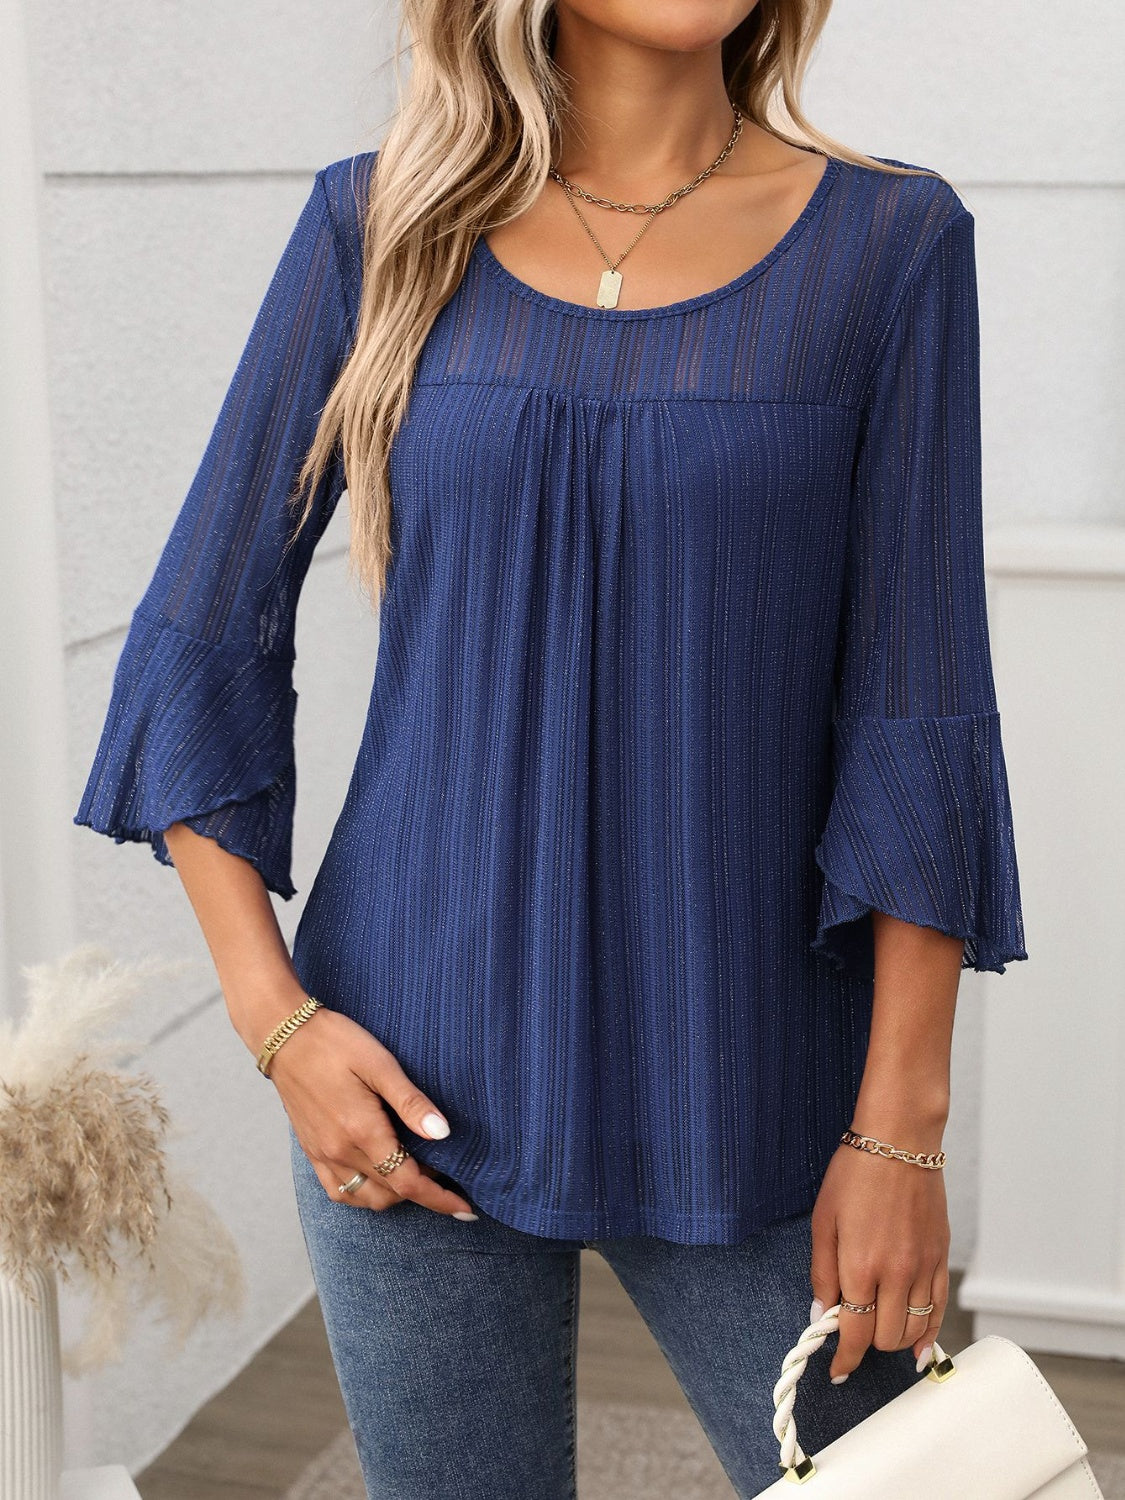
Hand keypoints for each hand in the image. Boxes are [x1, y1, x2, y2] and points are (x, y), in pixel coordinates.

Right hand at [267, 1005, 477, 1219]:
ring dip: (394, 1195)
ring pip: (364, 1198)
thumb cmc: (336, 1043)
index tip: (465, 1208)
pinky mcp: (311, 1151)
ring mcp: (322, 1154)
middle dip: (423, 1194)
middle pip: (390, 1194)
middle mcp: (339, 1151)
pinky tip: (378, 1177)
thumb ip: (411, 1103)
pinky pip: (339, 1191)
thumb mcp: (380, 1064)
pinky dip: (363, 1194)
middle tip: (445, 1173)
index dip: (440, 1199)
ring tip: (415, 1175)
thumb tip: (443, 1134)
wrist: (285, 1036)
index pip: (407, 1182)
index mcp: (361, 1131)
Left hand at [808, 1138, 950, 1380]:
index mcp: (860, 1265)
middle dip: (866, 1344)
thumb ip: (822, 1273)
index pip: (856, 1333)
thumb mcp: (823, 1220)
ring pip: (913, 1330)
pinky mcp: (941, 1258)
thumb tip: (822, 1315)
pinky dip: (928, 1333)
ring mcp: (923, 1267)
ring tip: (878, 1330)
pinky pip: (939, 1310)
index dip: (845, 1358)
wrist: (900, 1141)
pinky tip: (917, 1346)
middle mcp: (896, 1273)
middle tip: (853, 1333)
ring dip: (893, 1340)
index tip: (837, 1369)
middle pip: (885, 1338)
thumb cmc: (855, 1173)